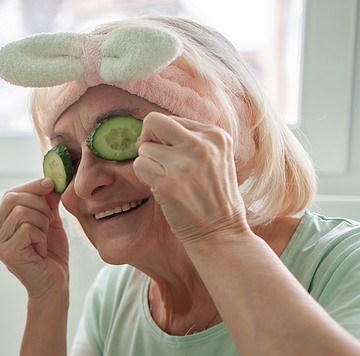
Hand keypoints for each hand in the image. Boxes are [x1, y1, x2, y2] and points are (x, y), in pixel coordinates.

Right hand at [0, 178, 68, 298]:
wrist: (55, 286)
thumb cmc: (52, 258)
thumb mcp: (50, 223)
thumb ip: (47, 203)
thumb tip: (50, 180)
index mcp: (1, 227)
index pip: (10, 195)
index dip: (31, 186)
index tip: (51, 184)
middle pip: (12, 199)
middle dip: (39, 204)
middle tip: (50, 221)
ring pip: (22, 213)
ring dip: (42, 222)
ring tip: (45, 239)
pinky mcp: (7, 254)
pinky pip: (27, 228)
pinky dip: (41, 236)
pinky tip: (41, 250)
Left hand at [133, 112, 249, 245]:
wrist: (220, 232)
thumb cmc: (215, 199)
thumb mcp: (217, 159)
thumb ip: (194, 142)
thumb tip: (155, 130)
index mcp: (215, 135)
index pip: (172, 120)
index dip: (163, 138)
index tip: (170, 156)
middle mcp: (201, 145)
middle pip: (153, 122)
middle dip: (147, 139)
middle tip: (153, 158)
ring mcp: (184, 163)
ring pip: (143, 148)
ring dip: (148, 165)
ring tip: (166, 181)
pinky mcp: (168, 182)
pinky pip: (139, 166)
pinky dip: (144, 178)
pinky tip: (161, 189)